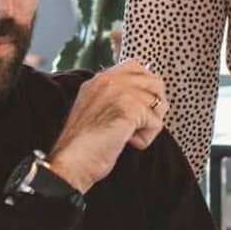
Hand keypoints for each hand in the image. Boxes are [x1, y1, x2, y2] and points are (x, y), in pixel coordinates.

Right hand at [46, 59, 167, 193]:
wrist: (71, 162)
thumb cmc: (83, 145)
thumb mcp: (95, 109)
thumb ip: (114, 97)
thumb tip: (144, 97)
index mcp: (99, 79)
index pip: (136, 67)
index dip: (145, 89)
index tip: (137, 110)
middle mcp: (109, 80)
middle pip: (154, 81)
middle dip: (154, 106)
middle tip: (137, 124)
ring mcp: (119, 92)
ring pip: (158, 102)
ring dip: (149, 124)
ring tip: (128, 135)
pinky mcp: (129, 109)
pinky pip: (156, 122)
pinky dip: (146, 138)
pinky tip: (127, 142)